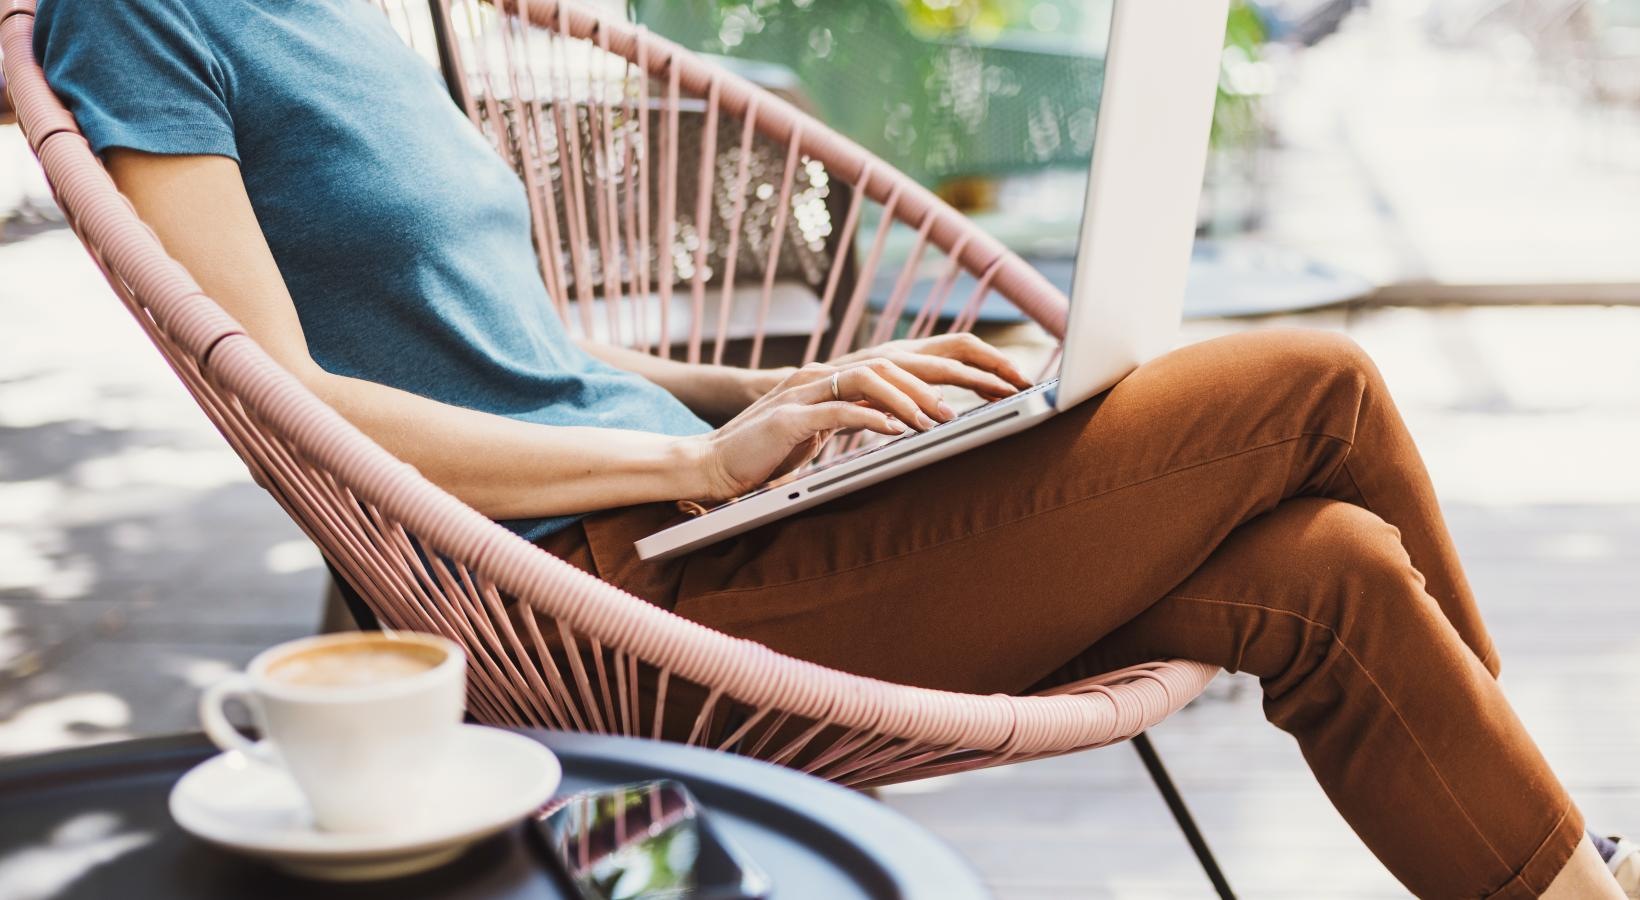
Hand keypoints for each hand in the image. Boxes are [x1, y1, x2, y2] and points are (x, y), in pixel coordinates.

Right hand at [684, 334, 1031, 501]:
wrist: (712, 463)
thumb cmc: (775, 450)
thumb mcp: (834, 429)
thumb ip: (871, 414)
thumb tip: (924, 418)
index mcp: (852, 374)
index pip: (924, 353)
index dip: (973, 361)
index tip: (1015, 380)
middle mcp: (835, 372)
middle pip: (911, 355)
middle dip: (965, 370)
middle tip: (1009, 389)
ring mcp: (810, 391)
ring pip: (875, 376)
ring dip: (916, 398)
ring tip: (947, 421)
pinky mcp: (789, 418)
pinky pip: (838, 411)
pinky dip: (871, 418)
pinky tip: (897, 432)